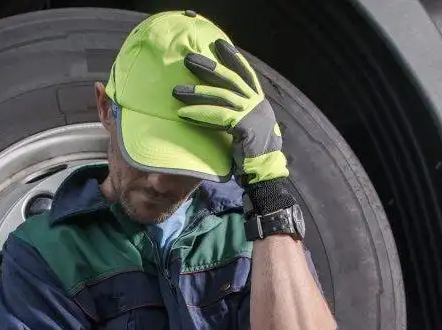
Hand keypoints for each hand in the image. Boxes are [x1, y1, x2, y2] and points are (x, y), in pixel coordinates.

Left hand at [172, 39, 287, 187]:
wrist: (265, 173)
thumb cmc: (253, 154)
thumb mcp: (248, 127)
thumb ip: (237, 114)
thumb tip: (219, 104)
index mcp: (259, 103)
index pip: (246, 74)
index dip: (233, 58)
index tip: (219, 44)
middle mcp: (258, 104)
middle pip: (231, 80)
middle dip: (209, 67)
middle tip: (188, 59)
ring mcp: (253, 114)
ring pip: (221, 97)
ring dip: (197, 93)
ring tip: (176, 91)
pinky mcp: (246, 126)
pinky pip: (218, 116)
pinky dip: (199, 114)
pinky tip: (183, 114)